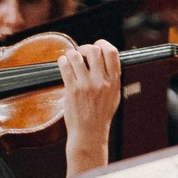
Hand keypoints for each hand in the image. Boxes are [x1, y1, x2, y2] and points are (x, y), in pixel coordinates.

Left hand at [59, 40, 122, 177]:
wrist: (89, 134)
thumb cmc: (101, 115)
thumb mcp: (114, 95)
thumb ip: (112, 77)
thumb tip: (106, 58)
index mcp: (114, 81)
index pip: (112, 52)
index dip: (103, 44)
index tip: (97, 45)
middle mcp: (101, 81)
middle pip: (94, 51)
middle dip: (85, 48)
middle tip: (81, 53)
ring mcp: (86, 85)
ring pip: (77, 56)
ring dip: (72, 53)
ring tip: (70, 58)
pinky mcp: (72, 90)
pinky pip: (65, 67)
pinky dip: (63, 61)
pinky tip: (63, 63)